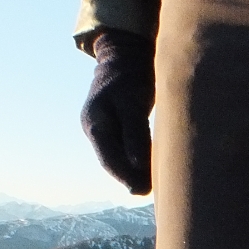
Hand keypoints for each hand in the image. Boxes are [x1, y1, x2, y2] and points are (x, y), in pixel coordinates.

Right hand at [81, 30, 155, 195]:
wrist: (124, 56)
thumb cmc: (130, 77)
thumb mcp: (132, 103)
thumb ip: (135, 134)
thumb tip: (136, 167)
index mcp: (95, 124)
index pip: (109, 159)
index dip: (125, 177)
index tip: (142, 190)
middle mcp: (95, 129)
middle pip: (113, 162)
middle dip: (131, 178)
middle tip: (150, 192)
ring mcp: (103, 128)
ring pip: (119, 158)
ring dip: (134, 172)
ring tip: (153, 186)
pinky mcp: (115, 127)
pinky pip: (125, 150)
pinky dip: (136, 160)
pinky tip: (151, 169)